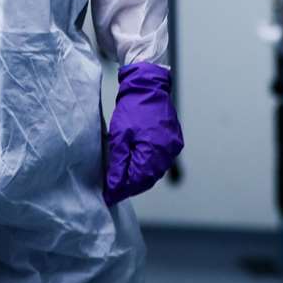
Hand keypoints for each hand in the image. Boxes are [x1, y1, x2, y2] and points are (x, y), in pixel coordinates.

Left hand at [104, 62, 184, 205]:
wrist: (148, 86)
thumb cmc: (132, 107)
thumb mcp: (119, 136)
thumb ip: (118, 163)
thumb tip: (114, 185)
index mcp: (154, 150)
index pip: (137, 180)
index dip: (122, 190)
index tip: (109, 196)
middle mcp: (167, 152)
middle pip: (147, 179)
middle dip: (130, 186)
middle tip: (114, 191)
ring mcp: (173, 147)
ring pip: (155, 172)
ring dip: (139, 178)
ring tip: (122, 181)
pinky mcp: (174, 142)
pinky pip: (160, 161)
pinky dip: (148, 167)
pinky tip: (136, 167)